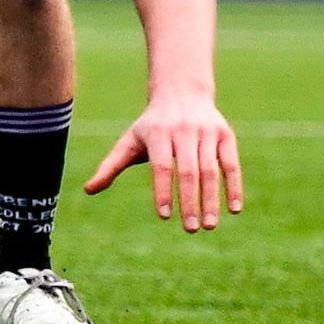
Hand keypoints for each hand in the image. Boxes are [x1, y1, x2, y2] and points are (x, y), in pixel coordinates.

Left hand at [83, 93, 242, 231]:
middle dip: (190, 202)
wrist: (181, 93)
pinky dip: (234, 187)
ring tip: (210, 226)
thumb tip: (88, 190)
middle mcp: (183, 132)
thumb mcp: (129, 141)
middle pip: (188, 171)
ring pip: (211, 171)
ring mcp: (206, 133)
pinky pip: (231, 164)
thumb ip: (110, 166)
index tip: (164, 216)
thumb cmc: (151, 126)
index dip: (164, 191)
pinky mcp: (226, 136)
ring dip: (212, 200)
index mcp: (157, 134)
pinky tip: (234, 210)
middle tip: (191, 229)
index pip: (161, 167)